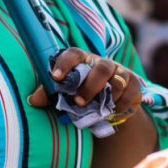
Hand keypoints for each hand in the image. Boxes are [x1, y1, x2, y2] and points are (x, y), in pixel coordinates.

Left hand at [27, 48, 142, 115]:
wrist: (107, 104)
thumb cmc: (80, 93)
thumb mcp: (64, 93)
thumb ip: (49, 94)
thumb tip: (33, 100)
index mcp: (83, 60)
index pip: (74, 54)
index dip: (65, 63)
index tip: (55, 77)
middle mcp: (103, 63)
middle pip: (101, 67)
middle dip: (91, 86)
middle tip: (78, 102)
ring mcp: (120, 73)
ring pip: (117, 81)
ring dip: (107, 97)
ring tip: (98, 111)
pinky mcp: (134, 85)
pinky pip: (130, 94)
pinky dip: (121, 105)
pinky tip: (113, 112)